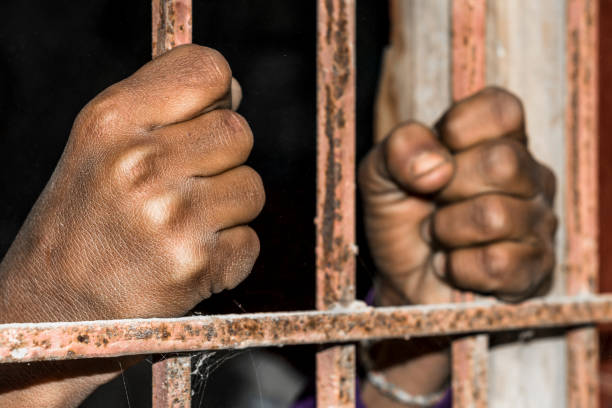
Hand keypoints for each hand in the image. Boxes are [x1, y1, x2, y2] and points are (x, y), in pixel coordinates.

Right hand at [0, 44, 263, 322]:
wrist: (54, 307)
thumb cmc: (84, 220)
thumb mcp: (100, 144)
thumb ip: (162, 106)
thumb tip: (233, 89)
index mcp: (113, 121)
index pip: (207, 70)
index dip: (218, 92)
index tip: (205, 115)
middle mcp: (140, 165)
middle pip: (239, 131)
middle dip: (223, 158)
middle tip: (185, 183)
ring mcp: (171, 217)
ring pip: (252, 188)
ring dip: (228, 208)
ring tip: (181, 224)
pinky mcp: (195, 265)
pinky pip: (250, 240)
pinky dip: (228, 252)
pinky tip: (186, 257)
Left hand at [359, 87, 555, 305]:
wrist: (399, 280)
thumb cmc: (399, 218)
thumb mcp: (380, 173)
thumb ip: (399, 148)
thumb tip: (436, 164)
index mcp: (497, 140)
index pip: (502, 109)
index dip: (457, 130)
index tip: (432, 158)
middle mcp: (528, 176)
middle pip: (502, 162)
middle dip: (446, 189)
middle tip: (433, 204)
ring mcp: (538, 223)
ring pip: (495, 216)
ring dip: (446, 232)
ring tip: (439, 237)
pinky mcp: (535, 271)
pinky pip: (497, 264)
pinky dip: (458, 268)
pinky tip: (453, 266)